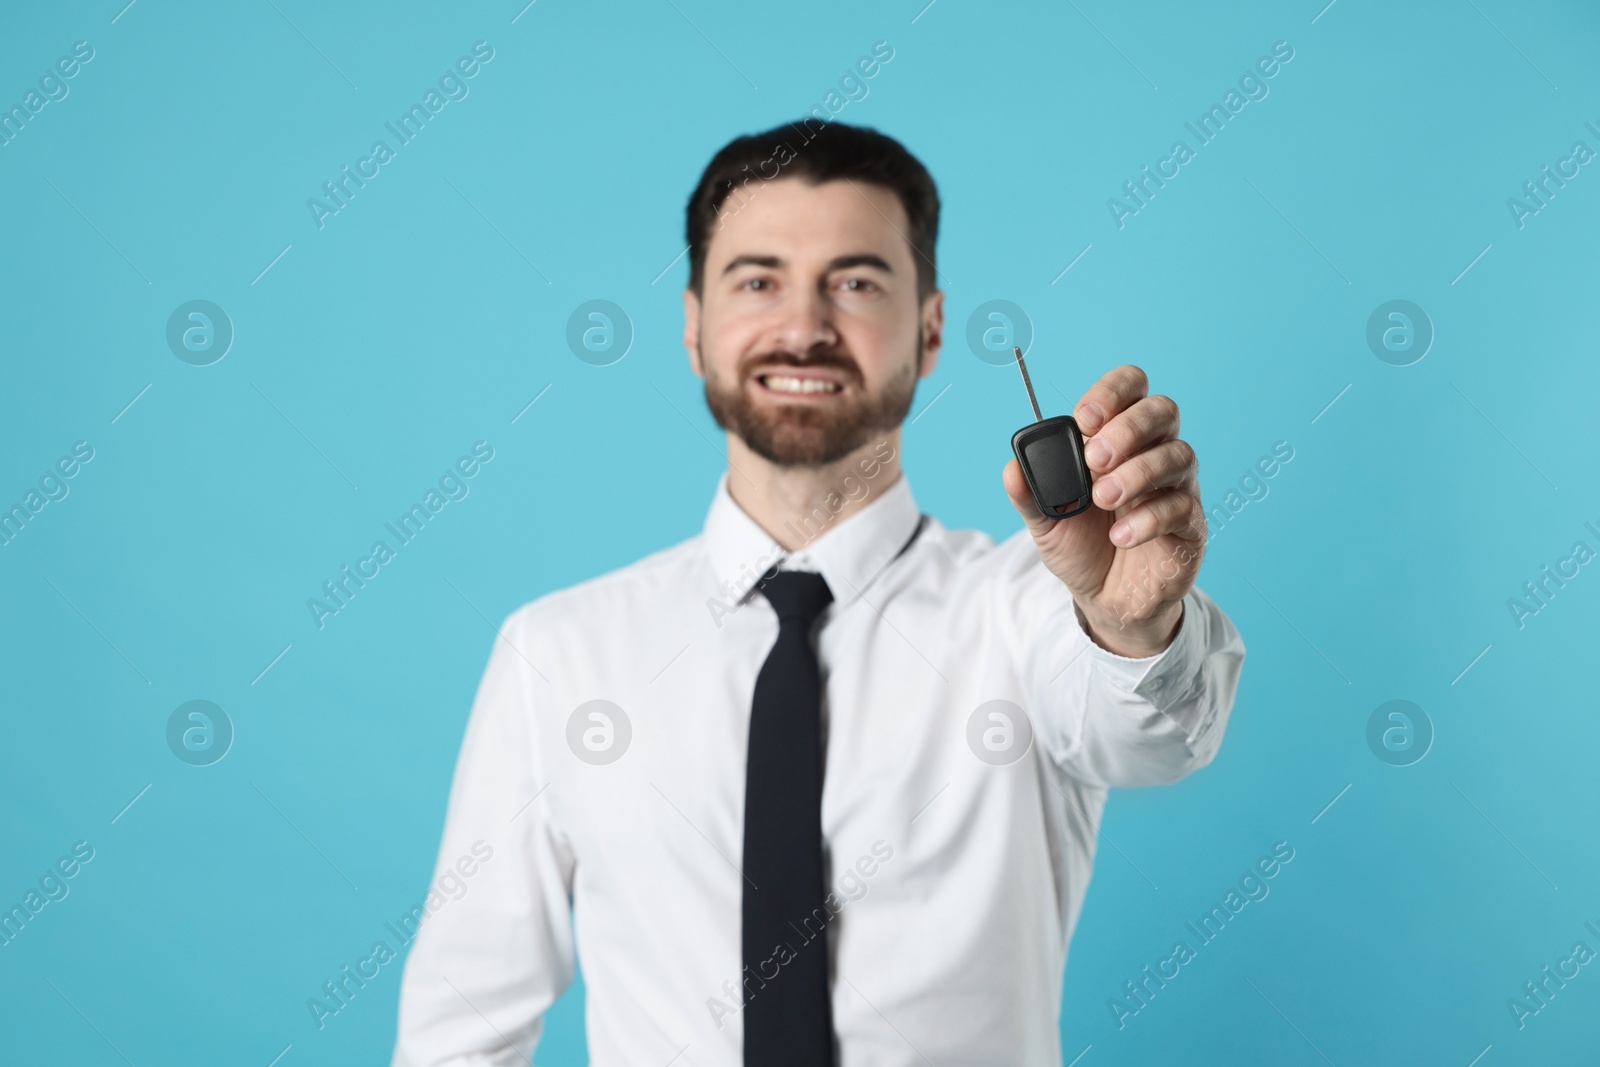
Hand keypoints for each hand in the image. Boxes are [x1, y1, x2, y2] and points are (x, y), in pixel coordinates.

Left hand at [1001, 365, 1204, 656]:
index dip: (1112, 392)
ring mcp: (1176, 486)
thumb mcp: (1045, 522)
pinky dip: (1148, 518)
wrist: (1105, 598)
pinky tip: (1120, 536)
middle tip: (1095, 460)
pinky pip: (1182, 506)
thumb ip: (1029, 494)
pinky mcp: (1190, 523)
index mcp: (1117, 439)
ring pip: (1178, 454)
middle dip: (1128, 428)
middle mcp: (1152, 453)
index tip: (1084, 419)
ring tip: (1103, 499)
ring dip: (1136, 473)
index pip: (1131, 388)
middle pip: (1162, 410)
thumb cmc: (1082, 547)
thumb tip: (1011, 468)